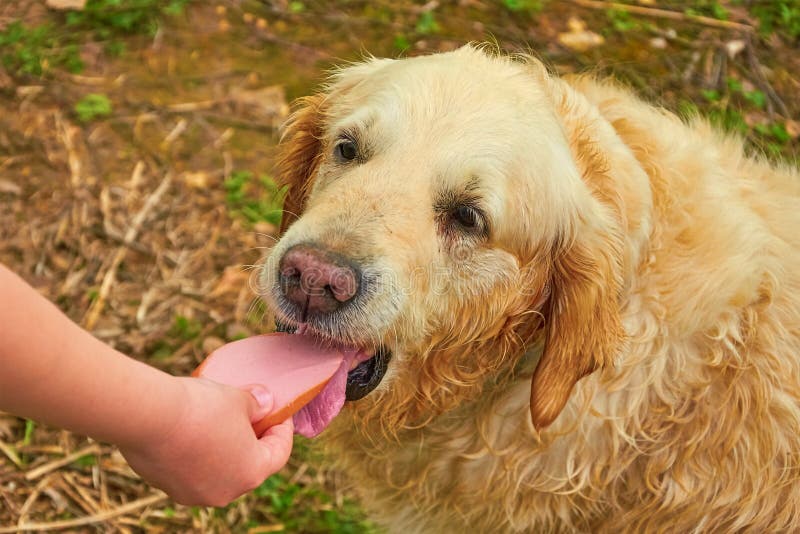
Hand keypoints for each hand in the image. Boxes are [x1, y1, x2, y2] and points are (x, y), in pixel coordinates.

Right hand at [119, 377, 292, 506]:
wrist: (148, 417)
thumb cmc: (202, 407)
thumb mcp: (238, 398)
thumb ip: (258, 404)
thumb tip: (266, 404)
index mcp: (252, 472)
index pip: (279, 453)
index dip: (283, 429)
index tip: (278, 411)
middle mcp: (226, 492)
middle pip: (249, 464)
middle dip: (252, 438)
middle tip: (250, 414)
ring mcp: (194, 494)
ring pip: (219, 470)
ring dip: (223, 448)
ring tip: (218, 420)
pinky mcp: (168, 488)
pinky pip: (191, 471)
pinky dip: (197, 453)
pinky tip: (191, 430)